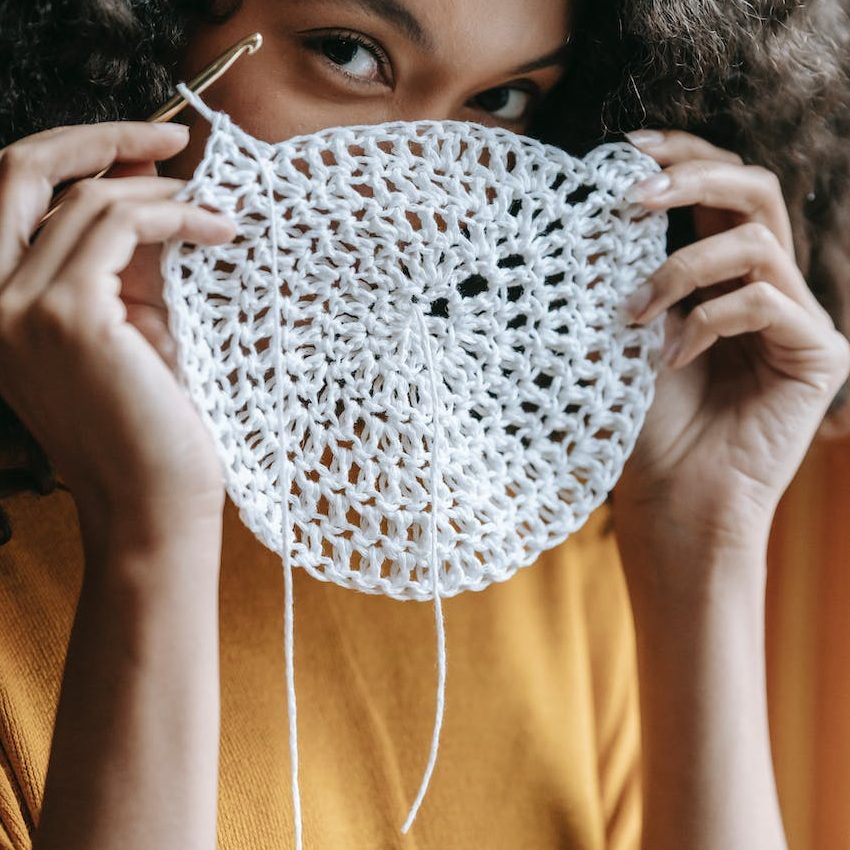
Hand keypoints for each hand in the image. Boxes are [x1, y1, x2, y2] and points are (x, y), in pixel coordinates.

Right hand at [0, 122, 234, 547]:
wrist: (156, 506)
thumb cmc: (155, 428)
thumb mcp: (131, 332)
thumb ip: (126, 266)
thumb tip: (154, 190)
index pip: (17, 196)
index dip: (78, 156)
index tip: (148, 149)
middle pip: (16, 169)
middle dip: (96, 138)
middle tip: (170, 139)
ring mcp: (16, 308)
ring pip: (86, 199)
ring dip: (163, 192)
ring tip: (220, 213)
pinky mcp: (65, 316)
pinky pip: (120, 225)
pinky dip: (175, 214)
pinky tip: (219, 230)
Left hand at [616, 130, 849, 548]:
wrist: (668, 497)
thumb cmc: (640, 421)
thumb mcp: (620, 333)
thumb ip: (623, 271)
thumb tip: (596, 201)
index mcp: (721, 274)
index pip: (718, 187)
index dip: (680, 153)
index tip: (623, 149)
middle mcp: (767, 285)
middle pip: (755, 187)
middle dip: (691, 175)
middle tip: (631, 196)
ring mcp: (798, 318)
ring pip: (758, 240)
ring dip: (683, 267)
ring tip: (635, 312)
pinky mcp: (820, 354)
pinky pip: (767, 301)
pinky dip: (708, 321)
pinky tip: (672, 359)